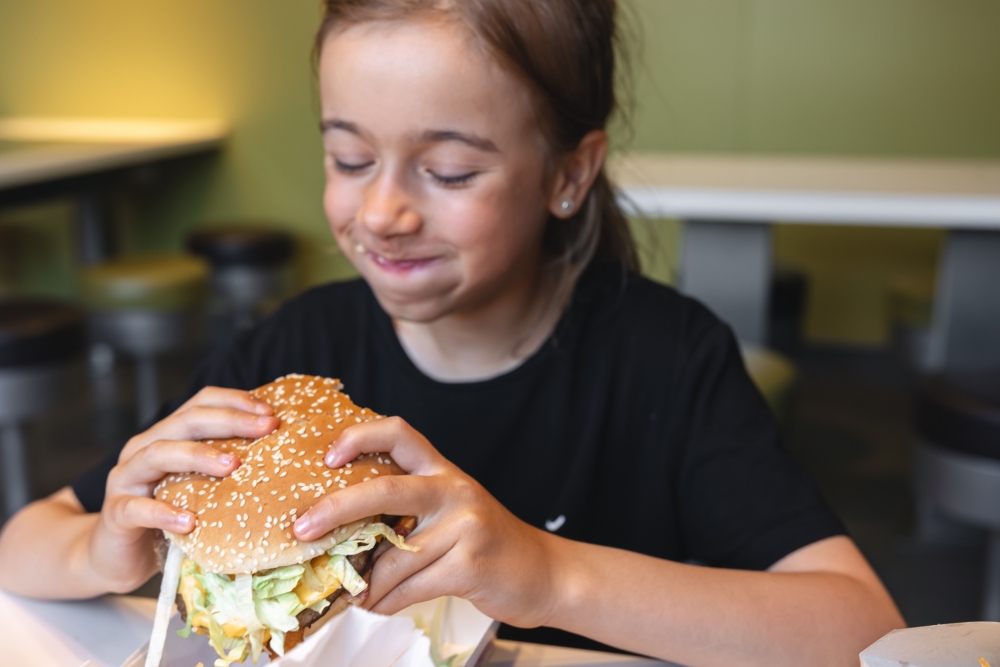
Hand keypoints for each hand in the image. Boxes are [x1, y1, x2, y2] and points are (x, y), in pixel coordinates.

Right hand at [90, 387, 278, 592]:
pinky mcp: (116, 514)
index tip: (272, 413)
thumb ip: (223, 468)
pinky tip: (190, 521)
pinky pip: (137, 509)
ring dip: (199, 456)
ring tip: (233, 466)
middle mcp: (144, 448)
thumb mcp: (196, 487)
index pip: (201, 402)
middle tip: (266, 428)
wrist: (112, 555)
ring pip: (159, 454)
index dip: (236, 401)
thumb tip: (282, 457)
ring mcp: (126, 479)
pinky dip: (164, 513)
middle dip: (229, 421)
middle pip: (186, 421)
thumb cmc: (165, 516)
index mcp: (167, 435)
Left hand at [293, 417, 558, 627]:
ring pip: (394, 556)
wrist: (542, 572)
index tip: (327, 456)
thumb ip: (406, 512)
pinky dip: (387, 602)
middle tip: (301, 529)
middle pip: (385, 488)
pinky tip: (377, 608)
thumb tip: (341, 536)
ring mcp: (464, 525)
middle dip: (336, 509)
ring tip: (349, 596)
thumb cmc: (484, 543)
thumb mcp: (450, 511)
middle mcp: (453, 489)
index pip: (400, 433)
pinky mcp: (470, 563)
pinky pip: (411, 586)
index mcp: (442, 470)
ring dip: (364, 583)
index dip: (359, 436)